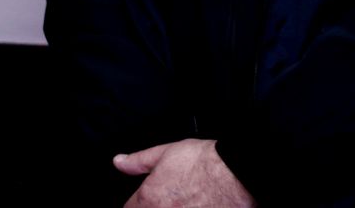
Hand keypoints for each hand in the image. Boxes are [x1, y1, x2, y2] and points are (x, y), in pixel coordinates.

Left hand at [115, 138, 254, 206]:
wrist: (235, 173)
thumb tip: (119, 162)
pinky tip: (196, 206)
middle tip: (169, 199)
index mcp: (148, 200)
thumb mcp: (167, 152)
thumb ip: (139, 160)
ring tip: (184, 201)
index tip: (144, 201)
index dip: (135, 204)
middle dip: (155, 206)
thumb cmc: (205, 162)